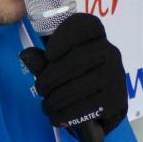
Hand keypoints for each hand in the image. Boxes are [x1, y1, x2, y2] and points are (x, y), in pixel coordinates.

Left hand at [20, 13, 127, 134]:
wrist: (101, 112)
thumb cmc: (77, 82)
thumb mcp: (58, 69)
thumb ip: (43, 61)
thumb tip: (26, 54)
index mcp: (96, 38)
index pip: (86, 25)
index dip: (65, 36)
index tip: (49, 54)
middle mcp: (110, 52)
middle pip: (77, 59)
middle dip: (51, 78)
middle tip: (40, 89)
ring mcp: (116, 76)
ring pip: (79, 86)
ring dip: (56, 100)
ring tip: (47, 106)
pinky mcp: (116, 100)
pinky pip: (86, 107)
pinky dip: (66, 114)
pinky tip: (57, 117)